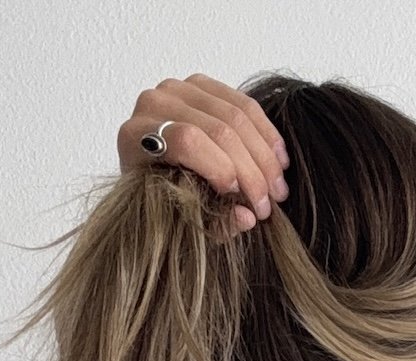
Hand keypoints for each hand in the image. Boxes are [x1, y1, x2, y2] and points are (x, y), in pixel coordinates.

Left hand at [117, 75, 290, 241]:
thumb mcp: (178, 220)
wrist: (151, 174)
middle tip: (271, 203)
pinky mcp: (202, 84)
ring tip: (279, 189)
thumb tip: (246, 217)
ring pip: (236, 115)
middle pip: (217, 128)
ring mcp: (178, 88)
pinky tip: (281, 161)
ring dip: (265, 156)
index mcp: (135, 135)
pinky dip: (267, 135)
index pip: (187, 140)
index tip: (246, 202)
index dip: (221, 168)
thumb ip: (209, 221)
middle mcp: (153, 103)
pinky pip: (244, 104)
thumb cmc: (161, 201)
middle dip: (251, 170)